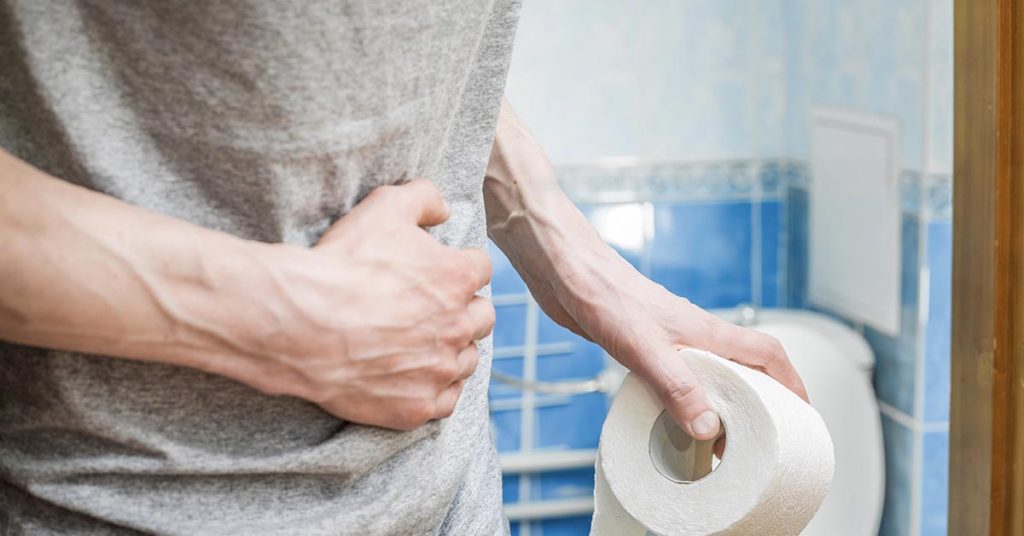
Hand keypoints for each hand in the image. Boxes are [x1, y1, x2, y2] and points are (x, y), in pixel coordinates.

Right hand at [235, 180, 494, 429]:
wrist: (302, 324)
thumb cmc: (344, 263)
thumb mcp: (384, 207)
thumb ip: (423, 197)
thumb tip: (443, 210)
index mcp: (458, 277)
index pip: (480, 269)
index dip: (459, 267)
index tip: (439, 272)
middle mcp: (459, 326)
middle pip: (483, 317)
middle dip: (464, 310)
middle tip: (433, 309)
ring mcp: (440, 370)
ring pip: (468, 360)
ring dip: (454, 350)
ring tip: (424, 344)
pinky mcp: (418, 406)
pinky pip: (447, 400)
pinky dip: (437, 389)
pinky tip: (416, 377)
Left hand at [482, 98, 805, 443]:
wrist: (559, 265)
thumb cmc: (598, 291)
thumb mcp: (641, 347)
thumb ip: (676, 386)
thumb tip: (709, 428)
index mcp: (702, 331)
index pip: (765, 353)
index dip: (792, 382)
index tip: (804, 415)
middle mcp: (690, 334)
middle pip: (743, 366)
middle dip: (761, 401)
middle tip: (763, 442)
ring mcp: (665, 338)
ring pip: (708, 372)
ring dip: (720, 403)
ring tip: (717, 443)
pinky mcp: (637, 343)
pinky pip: (674, 375)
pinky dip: (683, 398)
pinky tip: (667, 418)